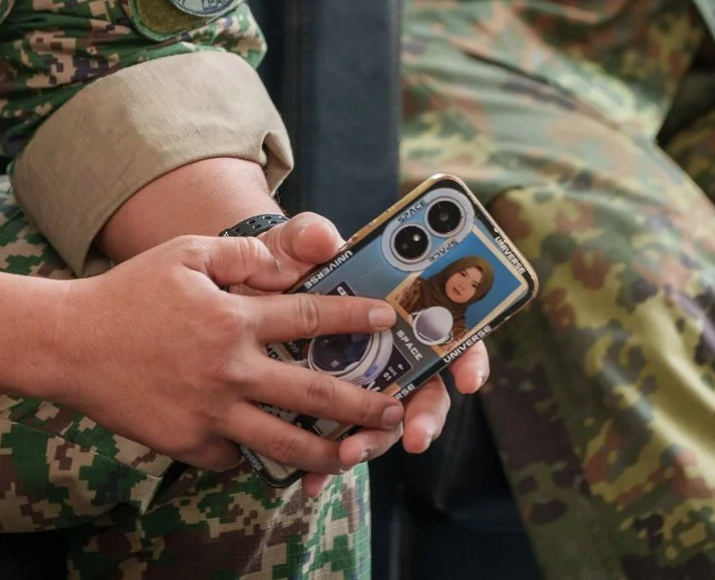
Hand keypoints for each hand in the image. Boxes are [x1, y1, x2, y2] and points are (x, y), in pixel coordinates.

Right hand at [43, 233, 409, 480]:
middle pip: (314, 393)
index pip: (312, 316)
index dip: (355, 317)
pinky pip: (235, 456)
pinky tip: (274, 454)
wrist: (69, 344)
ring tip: (355, 456)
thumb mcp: (186, 254)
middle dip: (363, 404)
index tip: (388, 320)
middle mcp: (230, 369)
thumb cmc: (130, 292)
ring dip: (327, 452)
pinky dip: (254, 455)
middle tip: (397, 410)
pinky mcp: (188, 443)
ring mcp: (210, 412)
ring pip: (284, 443)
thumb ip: (242, 254)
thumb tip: (289, 261)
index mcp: (234, 317)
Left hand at [234, 215, 487, 487]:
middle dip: (424, 418)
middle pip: (425, 390)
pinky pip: (337, 442)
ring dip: (373, 444)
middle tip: (414, 436)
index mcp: (397, 308)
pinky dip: (326, 464)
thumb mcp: (294, 242)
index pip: (451, 332)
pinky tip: (312, 479)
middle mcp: (388, 352)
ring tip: (347, 456)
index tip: (470, 379)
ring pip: (383, 423)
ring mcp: (360, 384)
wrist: (244, 288)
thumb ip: (309, 235)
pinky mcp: (326, 410)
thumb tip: (324, 238)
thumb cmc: (287, 260)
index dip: (469, 356)